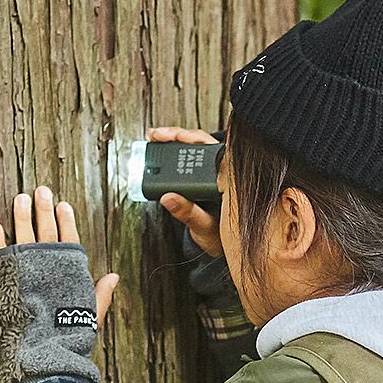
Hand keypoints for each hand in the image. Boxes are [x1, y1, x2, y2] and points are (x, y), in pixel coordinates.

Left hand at [0, 186, 119, 326]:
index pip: (70, 239)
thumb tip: (113, 276)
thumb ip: (100, 293)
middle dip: (44, 209)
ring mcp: (26, 271)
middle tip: (41, 190)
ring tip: (20, 198)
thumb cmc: (70, 337)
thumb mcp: (92, 314)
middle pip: (46, 231)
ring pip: (24, 236)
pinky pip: (0, 254)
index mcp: (71, 273)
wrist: (44, 354)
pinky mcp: (7, 279)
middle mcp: (49, 267)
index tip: (64, 205)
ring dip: (22, 215)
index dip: (67, 221)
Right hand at [148, 126, 223, 257]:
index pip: (211, 150)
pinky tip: (160, 147)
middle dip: (177, 136)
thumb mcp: (203, 227)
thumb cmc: (218, 236)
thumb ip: (188, 213)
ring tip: (154, 137)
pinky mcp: (203, 178)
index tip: (174, 137)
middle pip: (200, 143)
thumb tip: (168, 198)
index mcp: (228, 180)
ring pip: (194, 149)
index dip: (191, 139)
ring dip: (174, 141)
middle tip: (155, 135)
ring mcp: (213, 174)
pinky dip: (174, 152)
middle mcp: (222, 173)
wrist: (220, 246)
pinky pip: (190, 160)